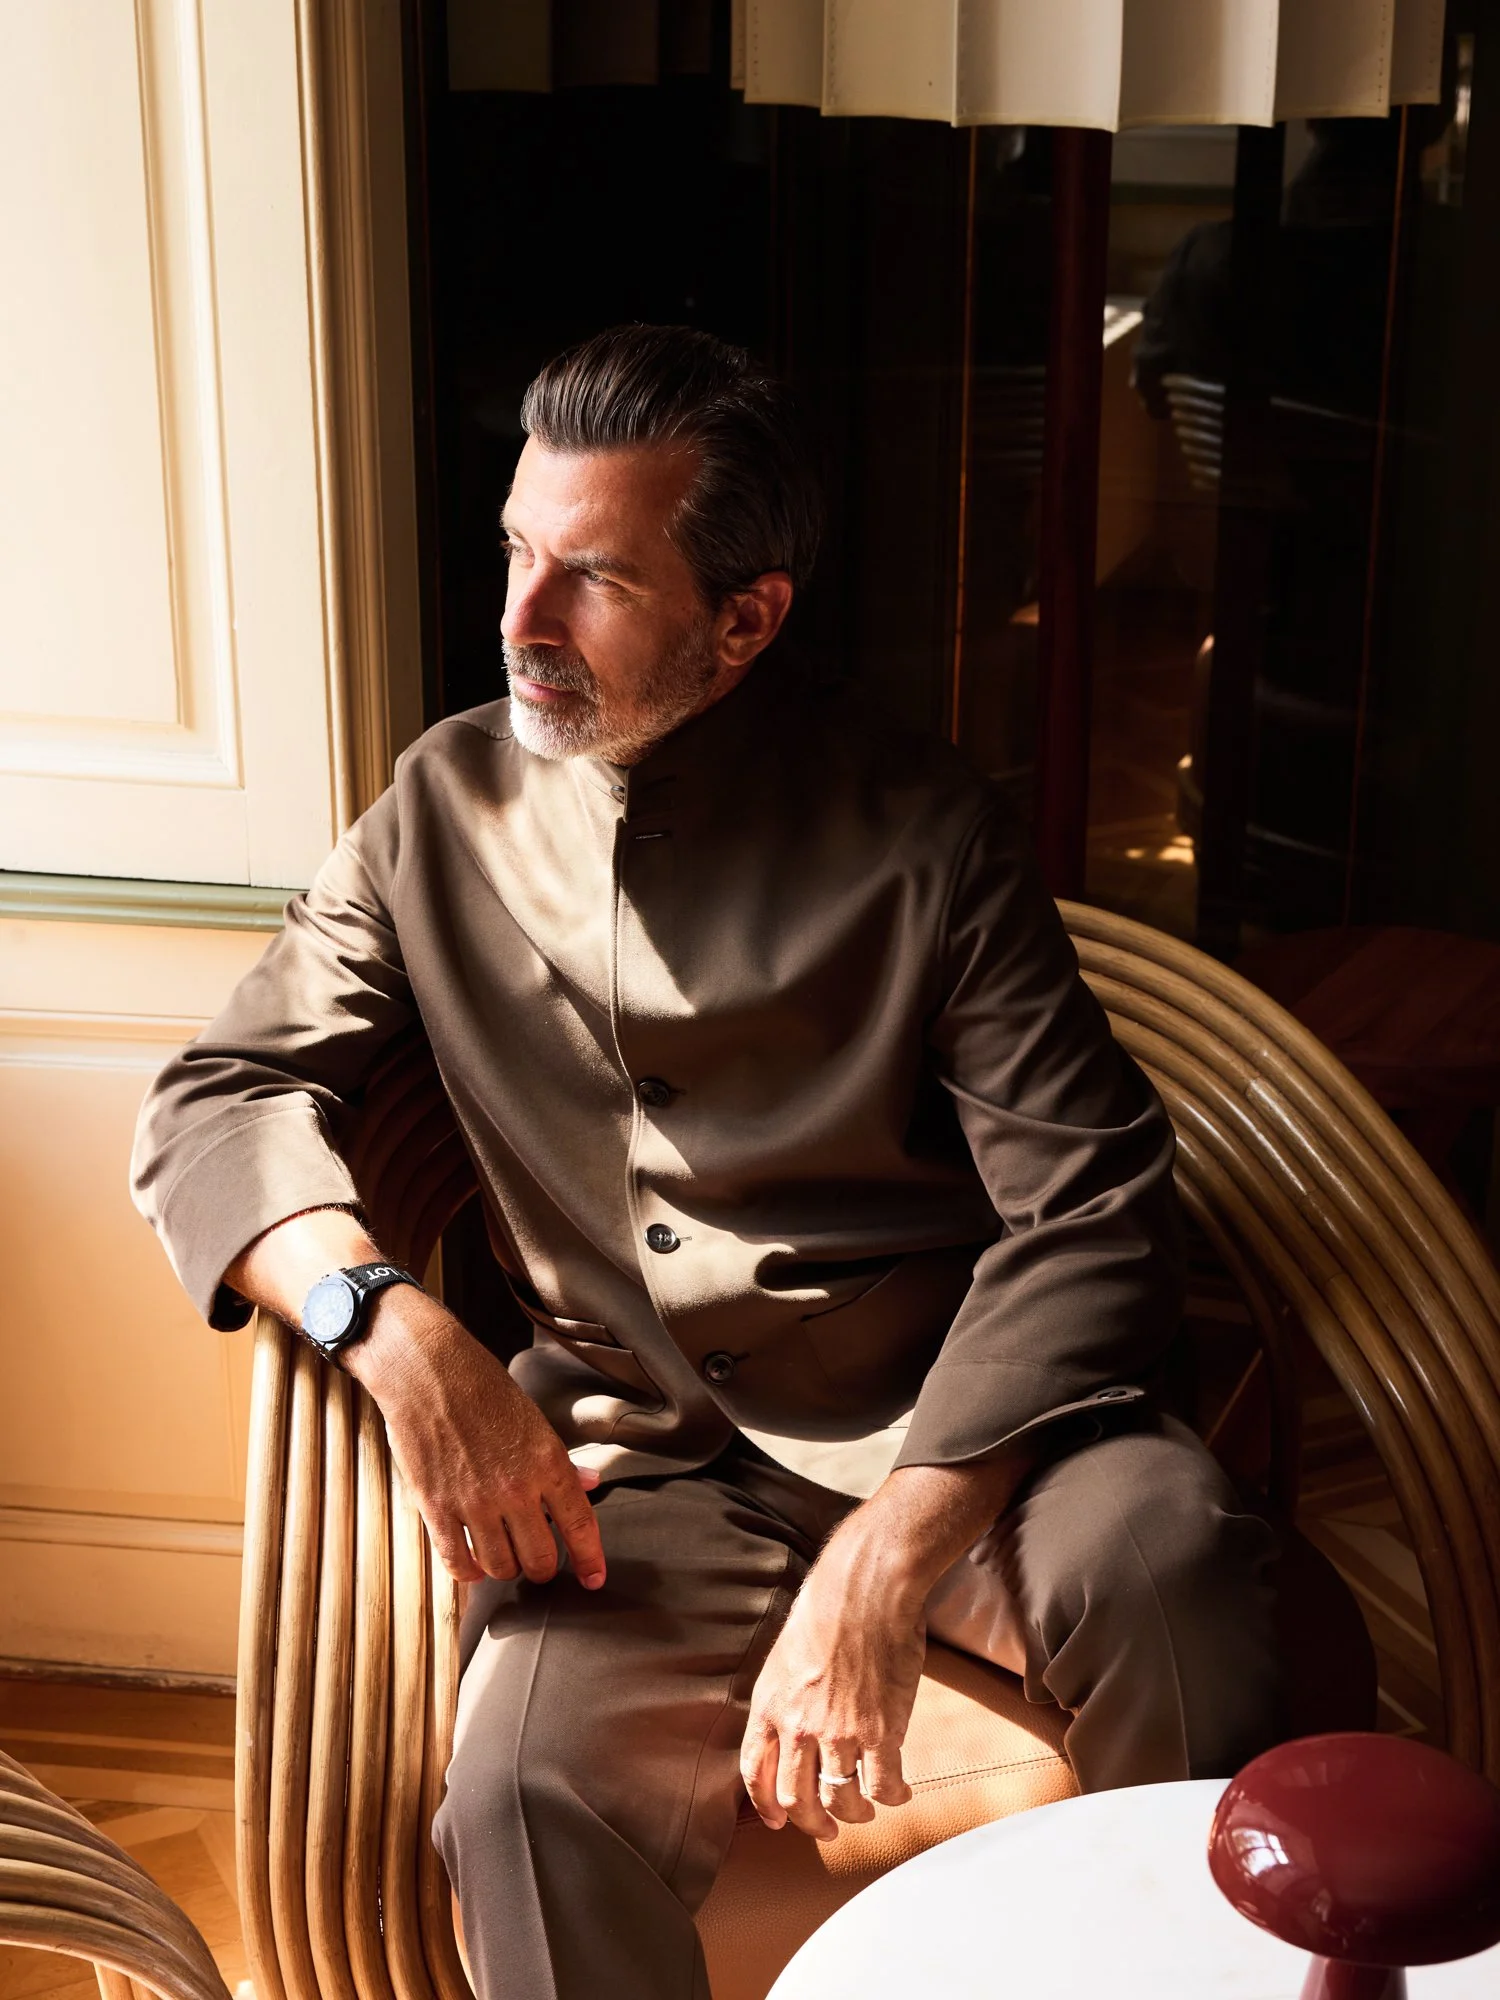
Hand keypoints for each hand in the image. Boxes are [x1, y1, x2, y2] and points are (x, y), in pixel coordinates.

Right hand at [224, 1207, 605, 1590]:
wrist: (427, 1370)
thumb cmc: (483, 1388)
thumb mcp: (533, 1419)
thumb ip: (561, 1461)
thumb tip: (590, 1484)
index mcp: (547, 1462)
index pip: (580, 1525)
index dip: (591, 1560)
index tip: (594, 1579)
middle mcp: (516, 1489)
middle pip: (540, 1559)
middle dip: (543, 1566)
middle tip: (536, 1557)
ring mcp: (474, 1502)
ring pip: (500, 1567)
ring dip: (505, 1568)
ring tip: (503, 1554)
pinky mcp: (436, 1508)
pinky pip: (457, 1563)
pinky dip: (468, 1572)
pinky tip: (472, 1563)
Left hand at [740, 1458, 1029, 1839]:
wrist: (866, 1588)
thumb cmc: (828, 1607)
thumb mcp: (786, 1653)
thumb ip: (786, 1694)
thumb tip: (793, 1722)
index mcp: (770, 1704)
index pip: (755, 1771)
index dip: (765, 1804)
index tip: (776, 1820)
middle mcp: (799, 1727)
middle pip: (796, 1800)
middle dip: (812, 1824)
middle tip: (828, 1829)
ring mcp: (840, 1734)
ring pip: (841, 1802)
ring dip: (855, 1815)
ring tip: (866, 1810)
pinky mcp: (881, 1733)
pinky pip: (884, 1787)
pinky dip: (893, 1798)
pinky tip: (900, 1793)